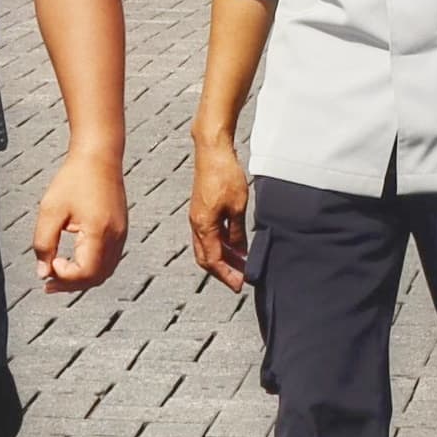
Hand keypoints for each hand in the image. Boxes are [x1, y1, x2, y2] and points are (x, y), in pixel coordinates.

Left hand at [33, 155, 127, 292]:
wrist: (99, 157)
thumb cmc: (74, 179)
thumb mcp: (50, 210)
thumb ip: (44, 243)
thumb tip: (43, 271)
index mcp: (99, 232)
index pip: (86, 272)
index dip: (65, 276)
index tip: (49, 262)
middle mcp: (115, 237)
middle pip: (96, 277)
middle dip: (71, 284)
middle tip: (48, 283)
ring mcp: (121, 235)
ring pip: (104, 272)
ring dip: (81, 278)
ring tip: (58, 277)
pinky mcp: (120, 231)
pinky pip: (108, 260)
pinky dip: (91, 268)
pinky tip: (74, 263)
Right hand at [188, 132, 251, 290]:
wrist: (212, 152)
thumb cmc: (224, 175)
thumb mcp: (238, 207)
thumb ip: (237, 232)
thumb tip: (240, 251)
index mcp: (204, 226)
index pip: (214, 260)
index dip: (227, 275)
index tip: (239, 285)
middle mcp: (197, 224)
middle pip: (206, 258)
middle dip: (222, 272)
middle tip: (239, 279)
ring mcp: (197, 217)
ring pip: (206, 247)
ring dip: (221, 258)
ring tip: (239, 265)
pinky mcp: (201, 210)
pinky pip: (208, 235)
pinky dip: (219, 245)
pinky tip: (233, 246)